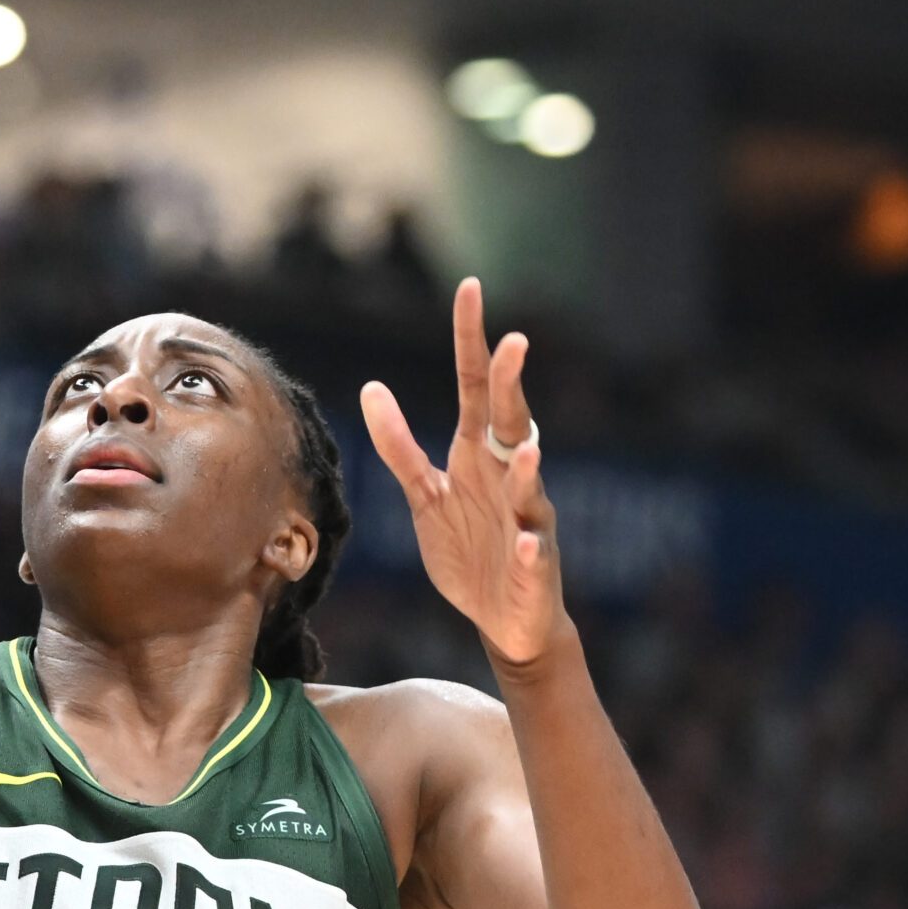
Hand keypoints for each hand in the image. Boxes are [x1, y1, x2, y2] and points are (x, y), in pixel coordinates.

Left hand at [362, 279, 567, 669]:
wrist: (505, 619)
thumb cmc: (469, 551)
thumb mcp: (425, 495)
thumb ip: (399, 447)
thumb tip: (371, 388)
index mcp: (477, 455)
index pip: (476, 386)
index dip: (471, 340)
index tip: (470, 289)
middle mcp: (508, 476)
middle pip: (508, 421)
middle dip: (510, 385)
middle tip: (512, 343)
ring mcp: (527, 519)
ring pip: (530, 487)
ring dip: (527, 469)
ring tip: (523, 450)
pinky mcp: (536, 564)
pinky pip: (536, 553)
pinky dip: (534, 547)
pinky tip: (530, 543)